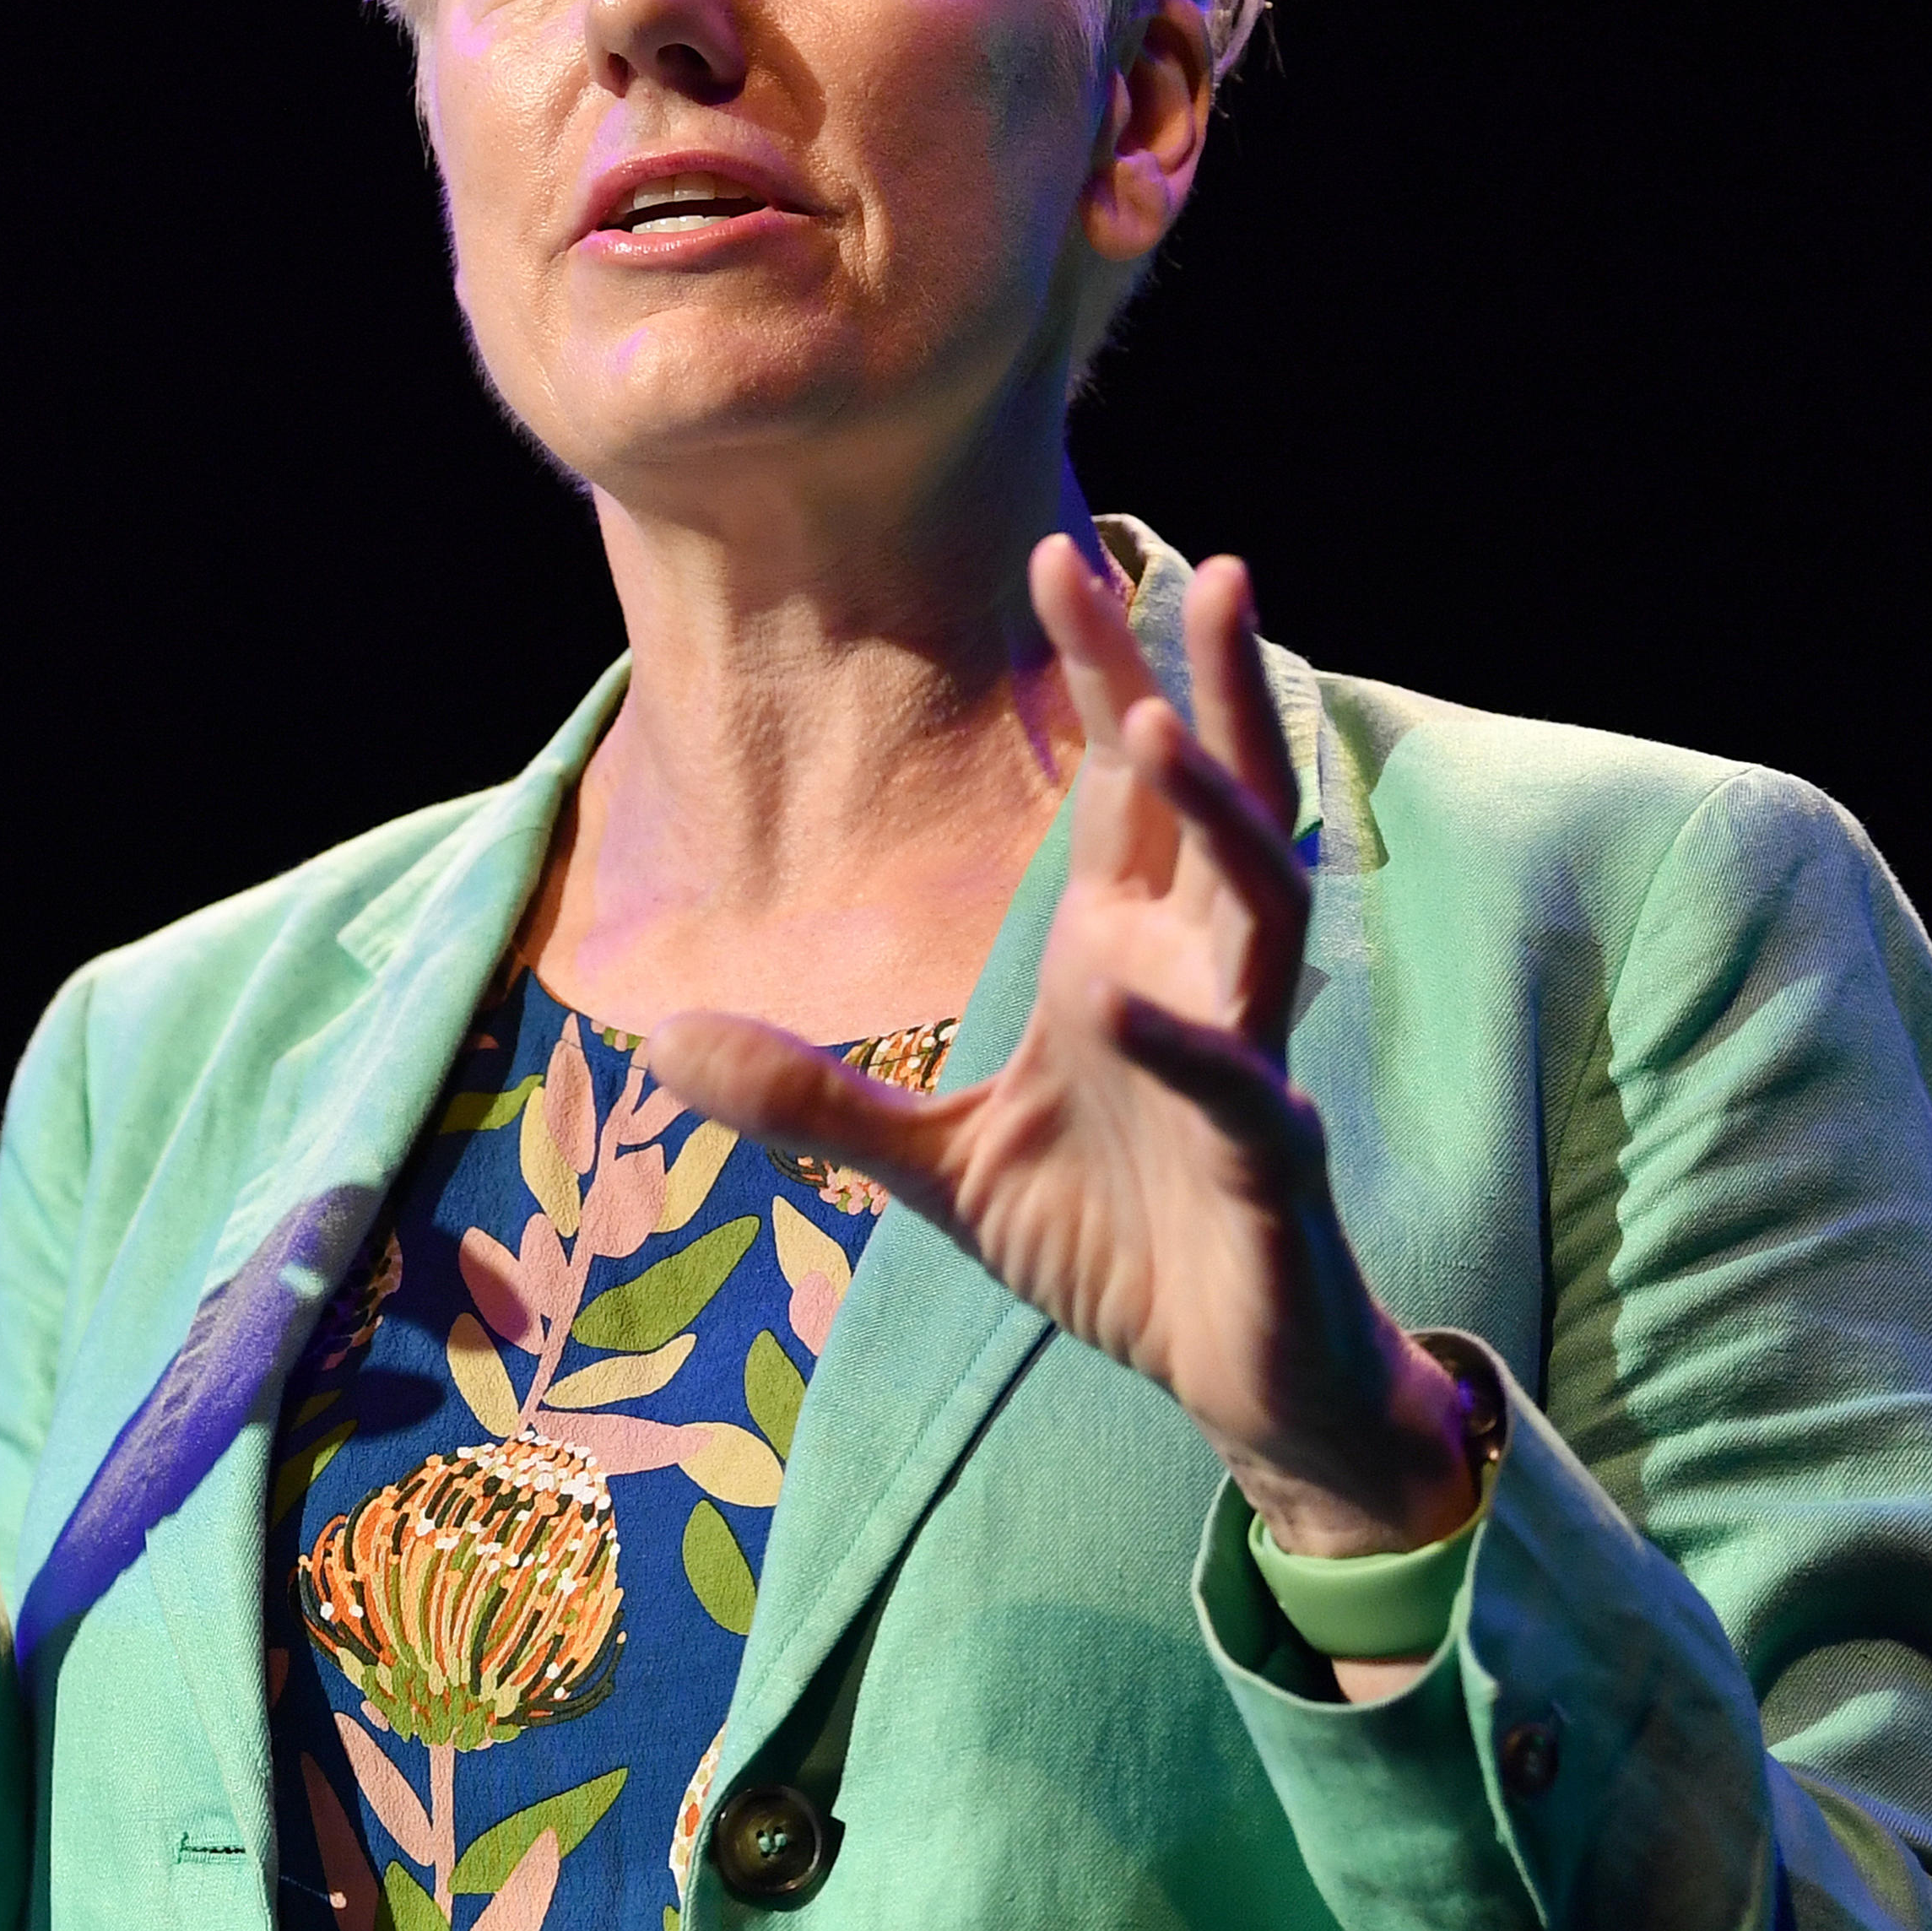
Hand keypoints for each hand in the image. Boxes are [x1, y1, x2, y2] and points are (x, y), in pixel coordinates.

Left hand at [644, 540, 1478, 1568]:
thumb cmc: (1114, 1240)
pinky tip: (1137, 1006)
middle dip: (1199, 687)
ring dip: (1218, 820)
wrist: (1238, 1377)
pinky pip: (1237, 1090)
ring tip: (1153, 727)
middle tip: (1195, 563)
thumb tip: (661, 1040)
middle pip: (1218, 802)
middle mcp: (1197, 980)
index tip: (1055, 553)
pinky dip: (1190, 1049)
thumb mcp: (936, 1168)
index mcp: (1126, 954)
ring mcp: (1245, 1064)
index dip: (1102, 669)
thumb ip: (814, 1105)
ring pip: (1263, 909)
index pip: (1122, 786)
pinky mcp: (1270, 1167)